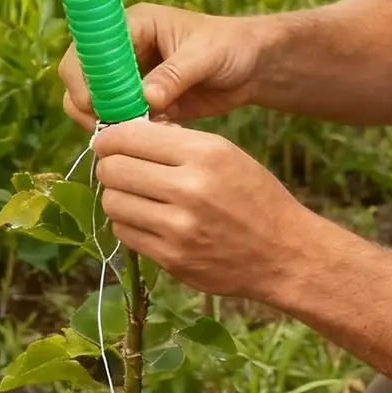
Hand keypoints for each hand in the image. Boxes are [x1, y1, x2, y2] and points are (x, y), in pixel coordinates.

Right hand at [59, 3, 265, 130]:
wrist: (254, 67)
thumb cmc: (231, 46)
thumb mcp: (205, 55)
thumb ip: (175, 74)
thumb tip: (145, 99)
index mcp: (133, 26)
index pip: (88, 47)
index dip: (83, 75)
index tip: (94, 103)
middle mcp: (125, 51)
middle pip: (82, 79)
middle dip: (89, 105)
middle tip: (110, 128)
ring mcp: (131, 80)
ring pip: (97, 105)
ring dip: (108, 122)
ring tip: (136, 134)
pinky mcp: (143, 105)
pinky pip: (123, 122)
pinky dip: (131, 134)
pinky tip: (156, 137)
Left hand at [92, 119, 317, 298]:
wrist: (283, 253)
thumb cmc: (254, 196)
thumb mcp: (226, 154)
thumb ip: (178, 142)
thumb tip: (126, 133)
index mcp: (205, 154)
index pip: (129, 137)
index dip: (110, 138)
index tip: (108, 142)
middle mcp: (189, 189)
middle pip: (114, 170)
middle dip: (110, 166)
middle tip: (119, 168)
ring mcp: (178, 228)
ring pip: (113, 202)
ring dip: (118, 196)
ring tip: (136, 195)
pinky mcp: (172, 258)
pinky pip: (124, 233)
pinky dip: (129, 223)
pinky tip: (148, 219)